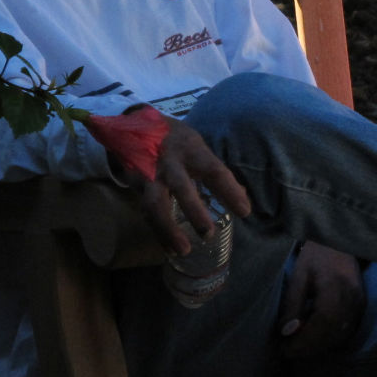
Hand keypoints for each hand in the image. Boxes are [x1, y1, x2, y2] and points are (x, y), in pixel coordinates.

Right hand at [140, 117, 251, 255]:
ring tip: (184, 250)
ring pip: (155, 204)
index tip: (244, 212)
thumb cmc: (176, 141)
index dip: (229, 190)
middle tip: (208, 234)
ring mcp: (150, 175)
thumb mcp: (196, 147)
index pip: (214, 170)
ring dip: (168, 229)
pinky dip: (158, 232)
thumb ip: (214, 171)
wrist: (132, 126)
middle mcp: (170, 162)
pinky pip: (146, 211)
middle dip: (194, 212)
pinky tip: (169, 249)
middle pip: (182, 187)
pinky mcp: (137, 186)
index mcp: (191, 150)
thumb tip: (241, 197)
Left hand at [278, 242, 366, 361]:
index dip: (304, 340)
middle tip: (288, 351)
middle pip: (332, 333)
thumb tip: (286, 332)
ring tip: (298, 347)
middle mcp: (352, 298)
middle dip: (309, 347)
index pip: (322, 323)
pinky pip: (346, 330)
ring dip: (319, 346)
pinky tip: (314, 338)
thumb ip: (293, 304)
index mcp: (336, 287)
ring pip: (340, 335)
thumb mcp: (299, 275)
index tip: (285, 349)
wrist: (340, 241)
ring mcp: (360, 303)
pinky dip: (330, 339)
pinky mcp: (361, 305)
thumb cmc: (317, 254)